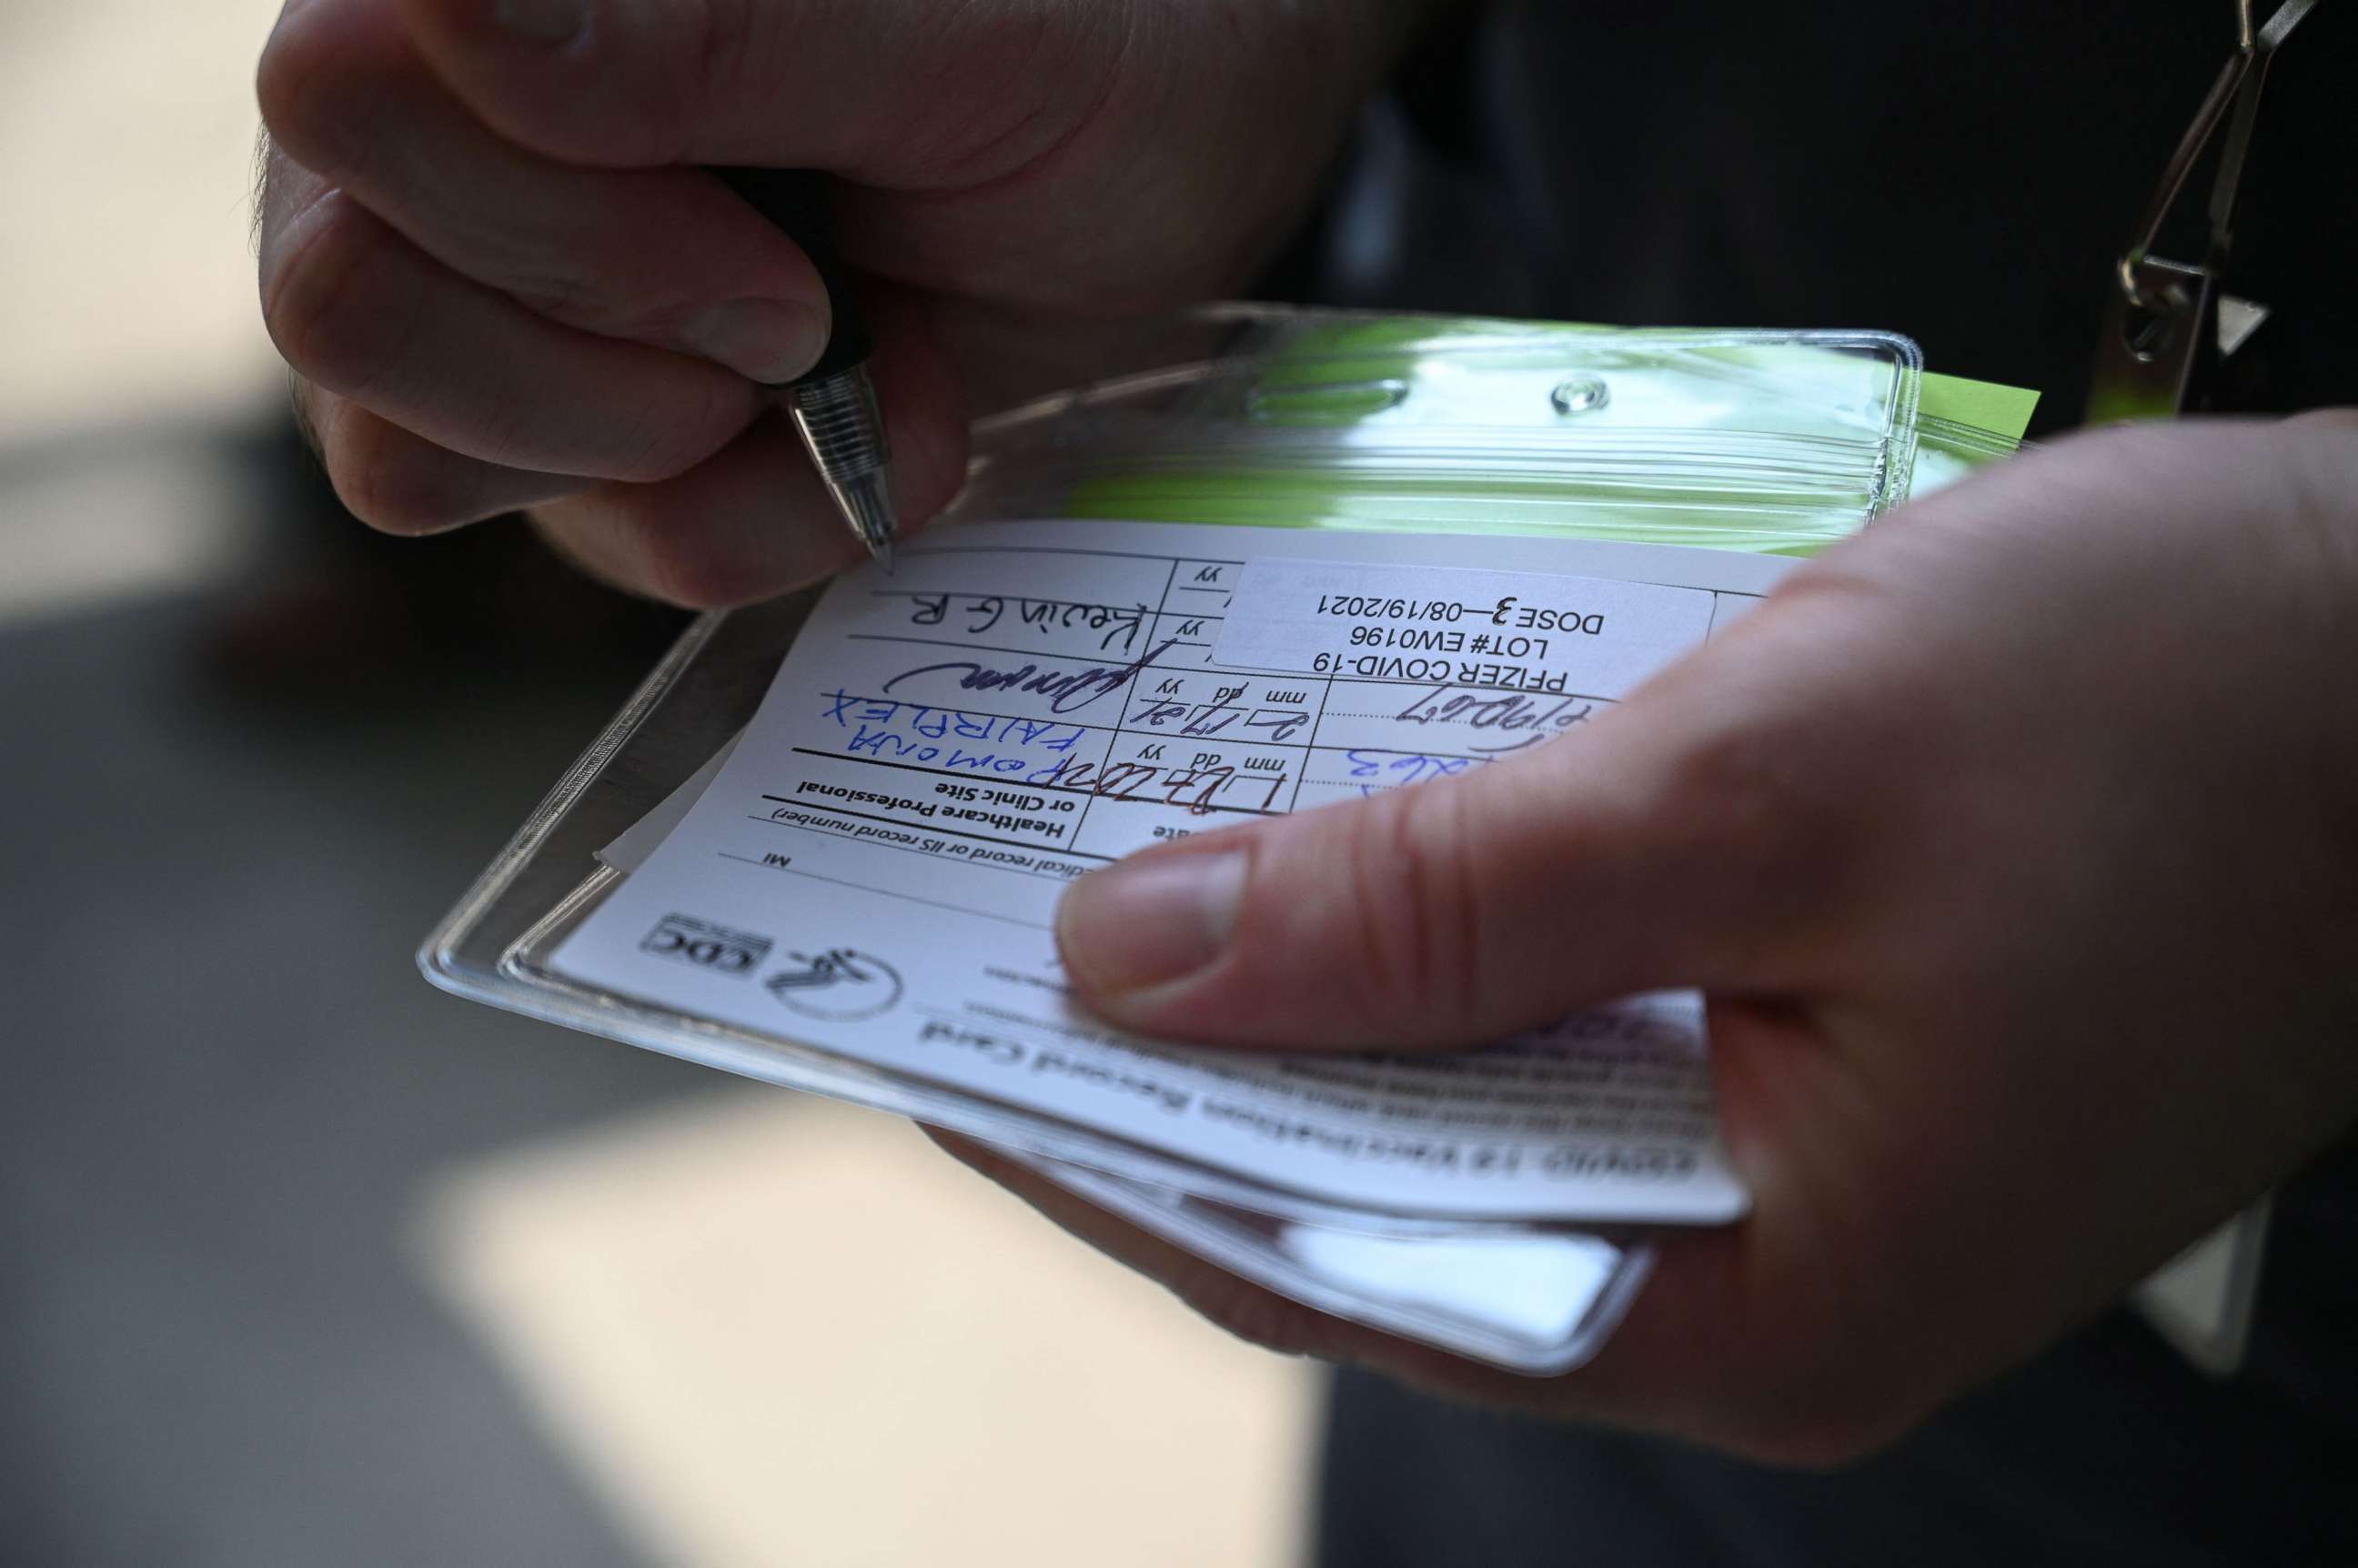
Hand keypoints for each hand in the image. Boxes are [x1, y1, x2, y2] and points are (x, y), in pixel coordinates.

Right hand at [255, 0, 1413, 603]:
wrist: (1182, 172)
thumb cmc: (1090, 50)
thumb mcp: (948, 33)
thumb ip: (710, 26)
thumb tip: (446, 18)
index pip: (345, 103)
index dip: (554, 219)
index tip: (779, 239)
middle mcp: (439, 124)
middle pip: (343, 304)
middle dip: (624, 344)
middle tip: (812, 304)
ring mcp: (483, 293)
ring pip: (405, 456)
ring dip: (674, 447)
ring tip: (834, 357)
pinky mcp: (567, 435)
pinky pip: (574, 544)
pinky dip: (741, 523)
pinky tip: (841, 428)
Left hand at [941, 412, 2357, 1464]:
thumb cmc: (2162, 714)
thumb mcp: (1760, 787)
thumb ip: (1440, 905)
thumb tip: (1137, 961)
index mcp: (1756, 1308)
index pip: (1332, 1263)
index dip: (1115, 1144)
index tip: (938, 1027)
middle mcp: (1758, 1289)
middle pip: (1383, 1196)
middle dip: (1190, 1063)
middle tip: (997, 927)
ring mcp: (1791, 1182)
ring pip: (1465, 1110)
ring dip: (1308, 990)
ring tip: (1133, 876)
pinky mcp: (1813, 1068)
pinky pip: (1562, 1031)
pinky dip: (1438, 943)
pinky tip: (1345, 846)